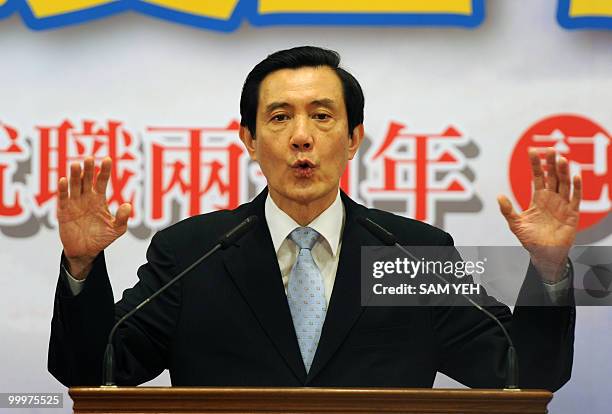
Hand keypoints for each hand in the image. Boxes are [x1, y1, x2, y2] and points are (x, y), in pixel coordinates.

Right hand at [57, 157, 131, 278]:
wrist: (86, 251)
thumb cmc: (102, 238)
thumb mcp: (117, 229)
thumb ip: (123, 218)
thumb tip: (128, 205)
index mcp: (99, 199)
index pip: (101, 181)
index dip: (104, 171)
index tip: (108, 159)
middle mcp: (86, 198)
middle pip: (86, 180)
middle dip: (88, 169)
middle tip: (89, 158)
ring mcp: (74, 204)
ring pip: (74, 186)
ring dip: (74, 175)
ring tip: (76, 165)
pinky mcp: (64, 212)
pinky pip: (63, 198)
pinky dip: (63, 190)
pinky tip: (63, 180)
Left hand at [497, 148, 581, 281]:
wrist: (544, 254)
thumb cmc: (530, 239)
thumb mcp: (515, 224)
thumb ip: (507, 210)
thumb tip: (498, 196)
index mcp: (538, 198)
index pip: (538, 176)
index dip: (535, 164)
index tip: (532, 150)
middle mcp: (551, 198)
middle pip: (552, 176)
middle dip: (551, 163)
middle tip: (550, 149)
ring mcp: (563, 205)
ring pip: (564, 184)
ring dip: (563, 172)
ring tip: (561, 159)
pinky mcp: (572, 213)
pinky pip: (575, 198)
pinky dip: (576, 187)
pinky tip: (575, 176)